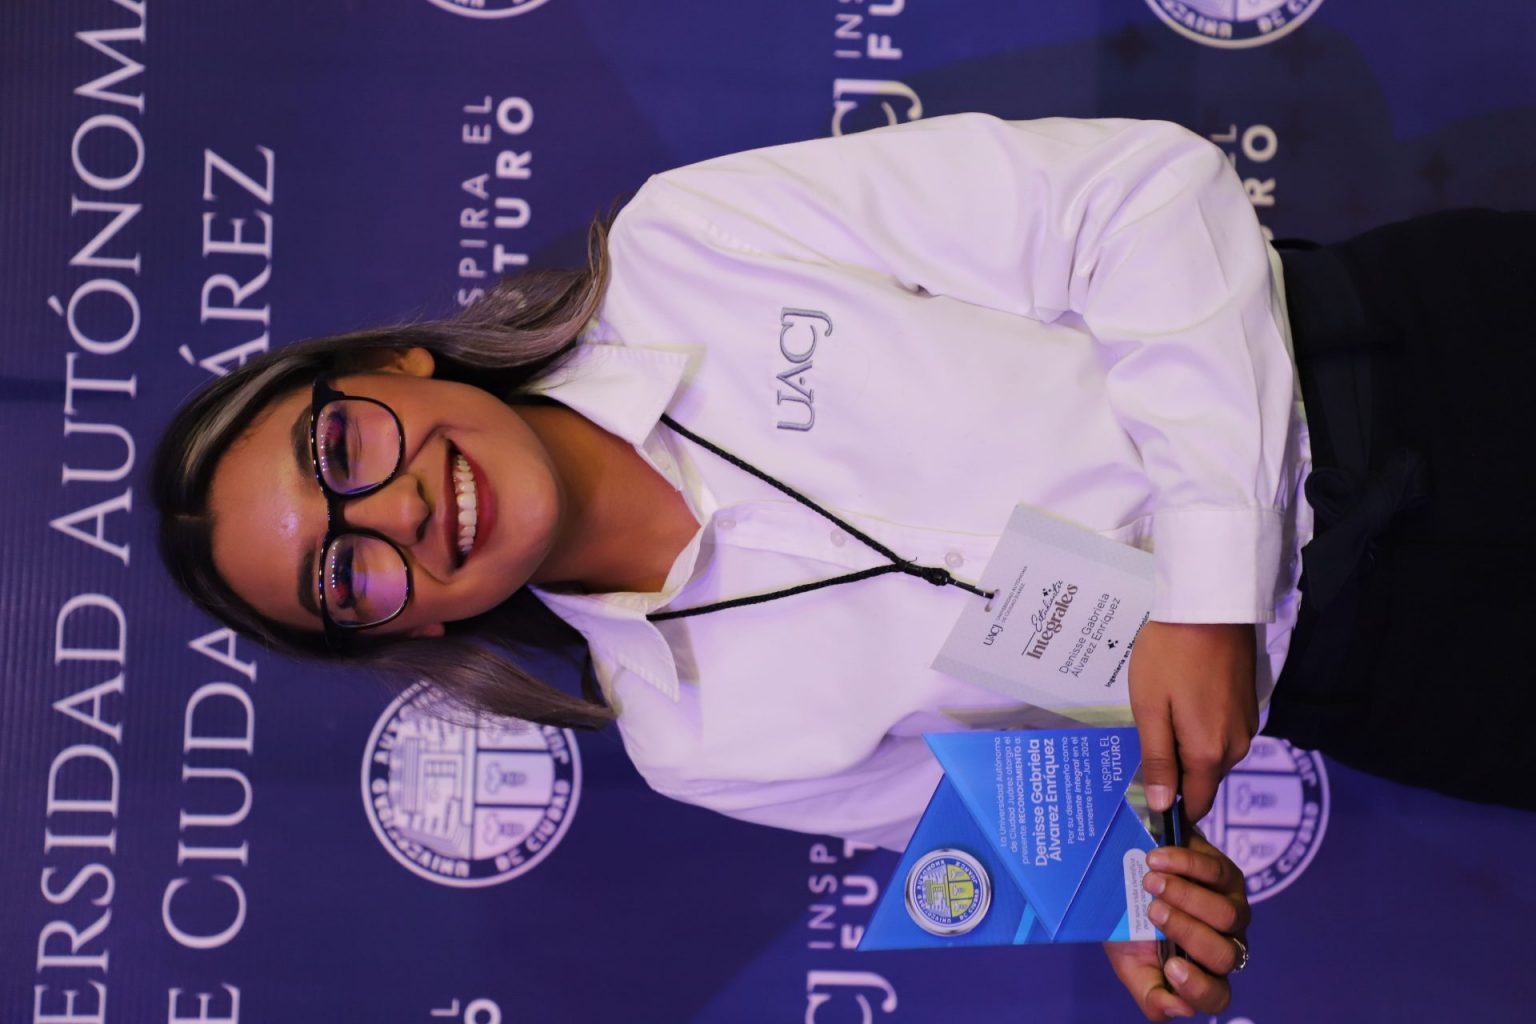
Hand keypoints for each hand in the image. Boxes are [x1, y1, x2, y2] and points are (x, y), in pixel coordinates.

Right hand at [1103, 832, 1251, 1018]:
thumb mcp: (1131, 963)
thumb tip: (1181, 1009)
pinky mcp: (1228, 875)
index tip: (1170, 968)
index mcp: (1202, 973)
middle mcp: (1225, 944)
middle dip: (1186, 932)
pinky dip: (1184, 864)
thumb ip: (1150, 993)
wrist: (1129, 877)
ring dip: (1185, 896)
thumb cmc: (1132, 925)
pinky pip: (1216, 872)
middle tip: (1151, 910)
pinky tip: (1156, 859)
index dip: (1198, 988)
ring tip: (1149, 880)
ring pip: (1226, 915)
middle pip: (1224, 954)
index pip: (1216, 996)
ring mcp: (1233, 910)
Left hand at [1128, 621, 1256, 820]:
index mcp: (1210, 753)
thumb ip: (1158, 759)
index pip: (1195, 803)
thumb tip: (1162, 805)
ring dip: (1188, 749)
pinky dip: (1202, 730)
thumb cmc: (1170, 655)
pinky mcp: (1248, 707)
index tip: (1146, 798)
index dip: (1171, 807)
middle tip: (1145, 744)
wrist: (1210, 608)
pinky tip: (1181, 704)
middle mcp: (1236, 746)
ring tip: (1160, 718)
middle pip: (1204, 780)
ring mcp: (1246, 726)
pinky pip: (1222, 734)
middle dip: (1176, 774)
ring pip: (1213, 757)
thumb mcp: (1150, 708)